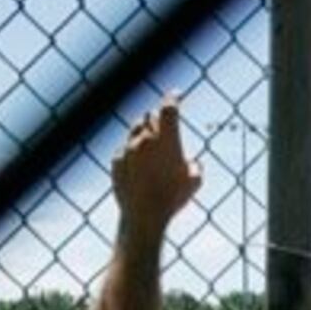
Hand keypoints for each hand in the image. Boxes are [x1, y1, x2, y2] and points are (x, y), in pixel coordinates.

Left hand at [111, 95, 201, 236]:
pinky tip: (138, 166)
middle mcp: (145, 139)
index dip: (174, 97)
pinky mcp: (116, 161)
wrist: (143, 216)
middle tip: (163, 129)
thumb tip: (191, 162)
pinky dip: (131, 153)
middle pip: (149, 116)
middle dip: (157, 120)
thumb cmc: (173, 198)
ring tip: (150, 146)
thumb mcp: (195, 181)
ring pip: (134, 131)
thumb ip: (194, 164)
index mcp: (166, 139)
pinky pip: (124, 150)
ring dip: (143, 133)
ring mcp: (127, 149)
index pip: (169, 108)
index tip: (176, 94)